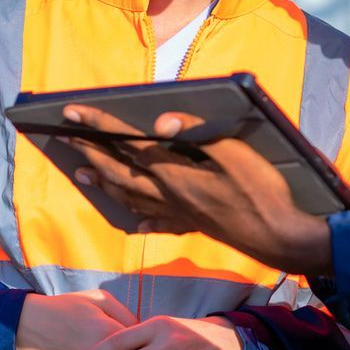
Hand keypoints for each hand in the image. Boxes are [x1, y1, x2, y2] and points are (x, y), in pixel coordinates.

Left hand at [59, 106, 335, 275]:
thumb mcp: (237, 153)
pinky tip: (135, 221)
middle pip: (120, 172)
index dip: (99, 125)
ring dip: (105, 183)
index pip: (129, 142)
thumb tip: (161, 121)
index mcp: (176, 172)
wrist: (282, 238)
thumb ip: (198, 133)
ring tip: (82, 174)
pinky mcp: (193, 225)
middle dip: (91, 152)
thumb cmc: (264, 193)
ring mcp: (179, 213)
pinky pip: (159, 222)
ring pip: (131, 197)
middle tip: (67, 137)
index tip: (71, 112)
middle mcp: (170, 194)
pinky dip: (142, 218)